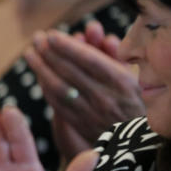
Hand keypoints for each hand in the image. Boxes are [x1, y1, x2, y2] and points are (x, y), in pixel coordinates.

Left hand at [25, 22, 143, 160]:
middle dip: (50, 53)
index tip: (51, 35)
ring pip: (60, 88)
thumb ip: (111, 53)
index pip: (90, 60)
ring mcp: (91, 113)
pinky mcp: (81, 124)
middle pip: (70, 72)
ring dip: (42, 69)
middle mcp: (106, 97)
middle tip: (36, 38)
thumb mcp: (134, 75)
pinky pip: (59, 104)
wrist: (141, 139)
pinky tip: (39, 75)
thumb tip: (91, 30)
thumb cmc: (138, 99)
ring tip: (30, 54)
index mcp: (122, 82)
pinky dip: (47, 88)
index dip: (68, 47)